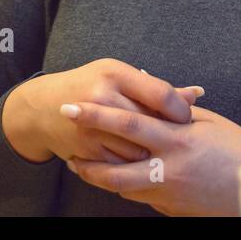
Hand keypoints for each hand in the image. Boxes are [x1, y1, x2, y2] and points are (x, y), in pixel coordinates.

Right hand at [2, 59, 201, 163]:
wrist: (43, 108)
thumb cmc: (89, 86)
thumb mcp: (119, 77)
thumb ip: (156, 89)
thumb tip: (197, 94)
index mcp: (114, 73)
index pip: (161, 94)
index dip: (181, 111)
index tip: (185, 119)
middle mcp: (102, 97)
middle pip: (152, 124)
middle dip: (169, 135)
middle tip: (179, 140)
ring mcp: (92, 126)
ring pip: (140, 150)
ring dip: (153, 154)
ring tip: (159, 151)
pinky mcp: (87, 150)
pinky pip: (123, 166)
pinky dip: (134, 167)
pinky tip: (139, 161)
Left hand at [63, 103, 240, 215]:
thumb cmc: (238, 149)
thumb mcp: (208, 122)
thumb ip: (176, 110)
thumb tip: (157, 91)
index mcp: (177, 139)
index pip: (128, 122)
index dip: (96, 115)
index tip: (72, 106)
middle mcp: (168, 167)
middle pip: (114, 162)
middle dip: (85, 152)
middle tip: (63, 142)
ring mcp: (168, 192)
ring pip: (121, 186)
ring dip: (97, 175)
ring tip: (79, 164)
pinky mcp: (171, 208)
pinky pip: (139, 197)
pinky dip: (124, 186)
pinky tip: (113, 176)